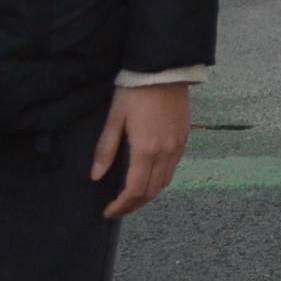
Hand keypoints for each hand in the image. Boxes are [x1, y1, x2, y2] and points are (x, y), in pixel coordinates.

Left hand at [92, 83, 190, 218]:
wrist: (163, 70)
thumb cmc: (135, 92)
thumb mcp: (115, 119)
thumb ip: (105, 149)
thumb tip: (95, 175)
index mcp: (146, 149)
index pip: (135, 190)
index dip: (121, 205)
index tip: (109, 211)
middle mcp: (166, 152)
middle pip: (151, 191)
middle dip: (133, 204)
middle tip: (118, 206)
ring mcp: (178, 145)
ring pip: (164, 181)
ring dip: (148, 191)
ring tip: (132, 191)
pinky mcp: (185, 137)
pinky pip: (173, 166)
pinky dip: (160, 176)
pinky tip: (148, 171)